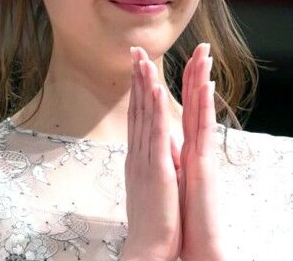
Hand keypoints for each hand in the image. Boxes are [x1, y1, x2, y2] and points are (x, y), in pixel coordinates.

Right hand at [122, 46, 181, 260]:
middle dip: (136, 78)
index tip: (138, 67)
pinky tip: (155, 88)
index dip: (137, 90)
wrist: (149, 247)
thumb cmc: (154, 220)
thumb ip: (150, 166)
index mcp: (138, 157)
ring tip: (143, 59)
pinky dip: (155, 108)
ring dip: (144, 85)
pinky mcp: (157, 167)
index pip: (137, 116)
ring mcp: (145, 159)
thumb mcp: (150, 187)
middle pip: (136, 109)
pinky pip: (155, 132)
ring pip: (144, 114)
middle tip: (135, 51)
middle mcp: (137, 153)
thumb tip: (152, 153)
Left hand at [177, 43, 225, 260]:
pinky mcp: (205, 163)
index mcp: (187, 148)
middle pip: (197, 103)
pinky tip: (204, 86)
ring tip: (205, 55)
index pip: (186, 108)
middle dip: (197, 73)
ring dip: (203, 81)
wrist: (194, 243)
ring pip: (203, 110)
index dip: (185, 84)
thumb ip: (174, 156)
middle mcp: (197, 146)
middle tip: (202, 46)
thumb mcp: (174, 178)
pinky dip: (202, 106)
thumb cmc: (183, 213)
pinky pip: (203, 129)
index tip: (186, 60)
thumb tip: (169, 143)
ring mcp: (203, 153)